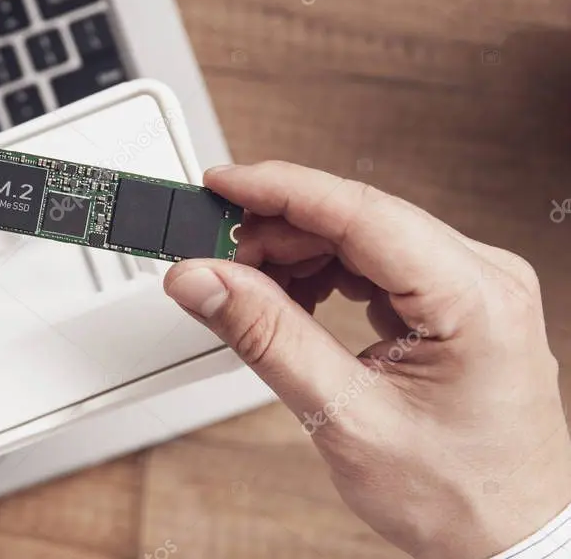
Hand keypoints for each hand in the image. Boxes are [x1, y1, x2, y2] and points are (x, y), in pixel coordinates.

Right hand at [164, 161, 570, 557]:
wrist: (504, 539)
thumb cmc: (457, 496)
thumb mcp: (344, 416)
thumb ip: (267, 336)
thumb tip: (204, 280)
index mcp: (474, 298)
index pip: (359, 211)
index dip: (279, 189)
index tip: (219, 185)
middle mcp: (483, 277)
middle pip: (357, 217)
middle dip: (278, 231)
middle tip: (216, 259)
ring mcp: (471, 287)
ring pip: (361, 236)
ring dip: (297, 253)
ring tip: (251, 291)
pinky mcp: (453, 302)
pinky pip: (375, 263)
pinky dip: (323, 274)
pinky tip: (291, 301)